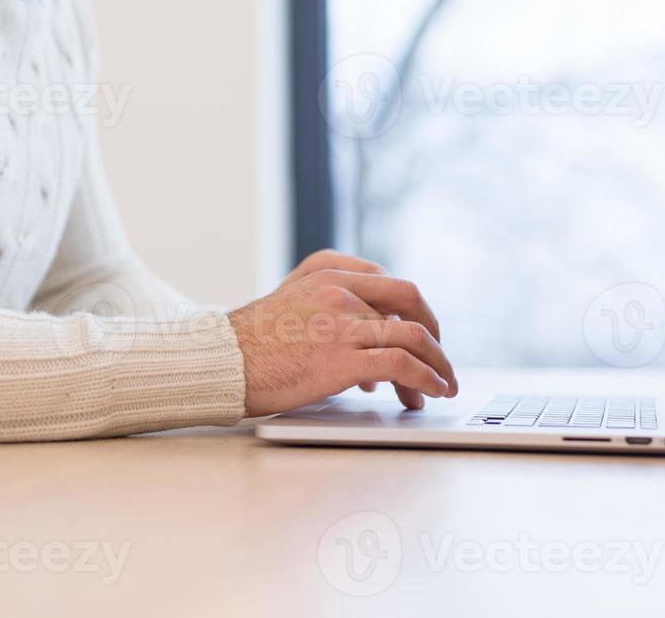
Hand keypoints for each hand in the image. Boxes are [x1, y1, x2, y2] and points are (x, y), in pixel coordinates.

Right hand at [227, 250, 456, 417]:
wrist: (221, 362)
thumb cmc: (251, 344)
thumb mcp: (289, 303)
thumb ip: (329, 314)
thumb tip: (371, 364)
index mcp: (326, 272)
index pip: (390, 282)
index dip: (413, 311)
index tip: (420, 332)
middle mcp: (338, 291)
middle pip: (410, 301)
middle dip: (434, 332)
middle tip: (440, 358)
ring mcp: (342, 323)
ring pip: (413, 336)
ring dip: (437, 364)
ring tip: (443, 385)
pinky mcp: (341, 359)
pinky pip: (401, 364)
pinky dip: (426, 379)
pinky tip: (428, 393)